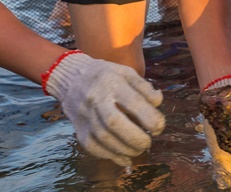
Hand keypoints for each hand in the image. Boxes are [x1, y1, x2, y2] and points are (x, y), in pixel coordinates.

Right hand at [43, 51, 164, 165]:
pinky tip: (124, 157)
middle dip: (135, 137)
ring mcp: (85, 116)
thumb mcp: (126, 73)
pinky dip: (110, 156)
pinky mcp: (79, 129)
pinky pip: (93, 147)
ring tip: (139, 150)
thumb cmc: (105, 76)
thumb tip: (159, 102)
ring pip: (104, 138)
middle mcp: (96, 99)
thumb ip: (144, 87)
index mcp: (112, 82)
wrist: (71, 78)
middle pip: (114, 123)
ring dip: (125, 149)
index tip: (159, 127)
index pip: (132, 102)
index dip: (149, 117)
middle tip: (148, 142)